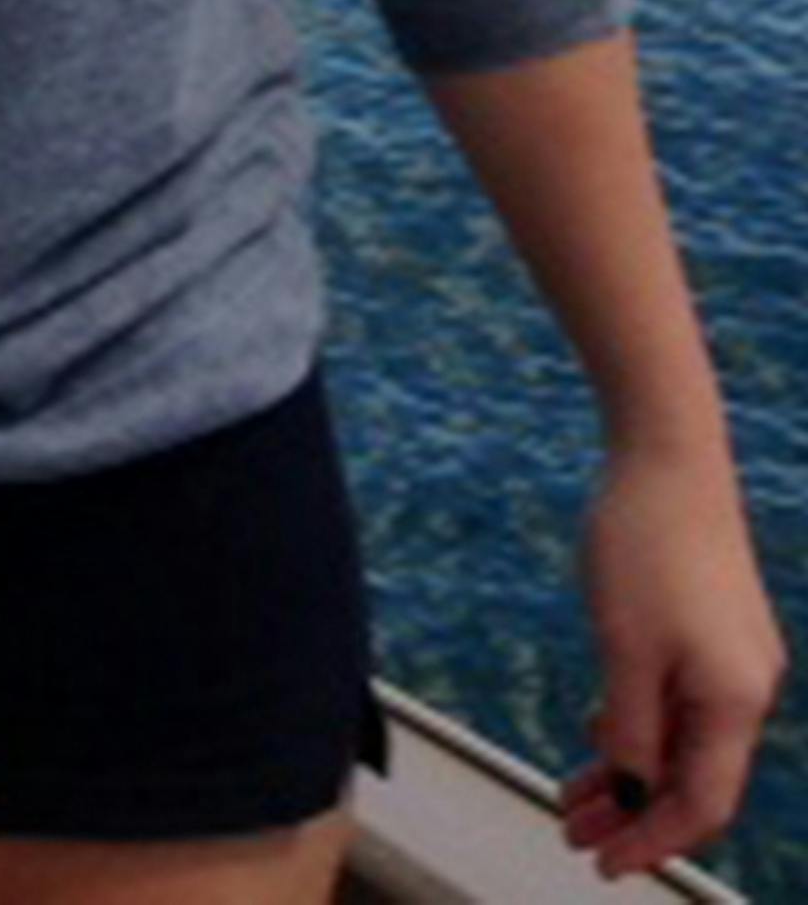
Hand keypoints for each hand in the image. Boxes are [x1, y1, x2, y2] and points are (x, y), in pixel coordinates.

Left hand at [560, 437, 787, 880]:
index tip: (601, 863)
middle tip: (571, 833)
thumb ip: (632, 732)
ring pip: (681, 737)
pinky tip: (599, 732)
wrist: (667, 452)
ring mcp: (733, 656)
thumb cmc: (643, 545)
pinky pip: (680, 698)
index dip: (651, 841)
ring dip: (629, 770)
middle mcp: (746, 686)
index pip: (699, 804)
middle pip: (691, 777)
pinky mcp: (714, 627)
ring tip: (572, 795)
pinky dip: (640, 723)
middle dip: (632, 812)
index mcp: (734, 701)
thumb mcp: (624, 649)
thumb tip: (634, 794)